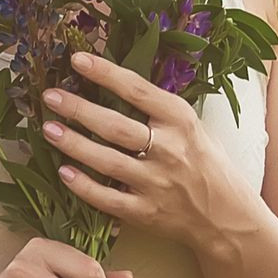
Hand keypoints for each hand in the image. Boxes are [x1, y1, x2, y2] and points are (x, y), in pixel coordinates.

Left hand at [41, 49, 256, 255]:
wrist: (228, 217)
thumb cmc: (207, 165)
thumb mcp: (193, 128)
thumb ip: (159, 111)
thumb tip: (115, 83)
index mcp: (181, 121)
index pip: (137, 90)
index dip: (105, 73)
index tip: (77, 60)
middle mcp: (169, 150)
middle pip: (115, 126)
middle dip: (79, 109)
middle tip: (50, 97)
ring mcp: (157, 183)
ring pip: (107, 161)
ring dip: (74, 144)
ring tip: (49, 129)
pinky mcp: (147, 212)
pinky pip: (108, 198)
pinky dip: (84, 186)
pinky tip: (64, 172)